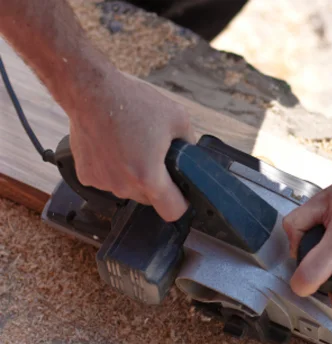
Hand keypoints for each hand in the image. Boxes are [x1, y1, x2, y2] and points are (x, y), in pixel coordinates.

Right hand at [67, 70, 195, 220]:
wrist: (90, 91)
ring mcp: (103, 183)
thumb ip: (189, 144)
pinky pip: (109, 180)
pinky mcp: (86, 176)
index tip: (182, 193)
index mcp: (148, 177)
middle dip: (157, 184)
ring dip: (134, 177)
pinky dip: (114, 170)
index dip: (182, 203)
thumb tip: (192, 158)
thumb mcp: (177, 118)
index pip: (172, 211)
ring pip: (129, 190)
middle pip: (150, 200)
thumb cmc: (131, 102)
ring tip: (133, 147)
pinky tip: (115, 147)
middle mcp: (124, 186)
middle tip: (155, 157)